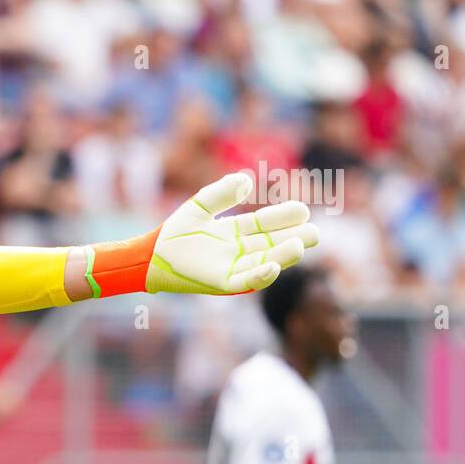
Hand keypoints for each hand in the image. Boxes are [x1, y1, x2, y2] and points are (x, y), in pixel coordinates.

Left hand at [146, 173, 318, 294]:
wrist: (150, 256)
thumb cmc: (172, 233)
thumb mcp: (199, 207)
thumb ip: (220, 192)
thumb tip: (246, 180)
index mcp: (233, 233)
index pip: (264, 225)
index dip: (283, 218)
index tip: (303, 211)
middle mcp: (236, 251)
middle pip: (271, 245)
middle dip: (293, 239)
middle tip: (314, 233)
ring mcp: (231, 268)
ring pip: (264, 262)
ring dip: (282, 256)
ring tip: (301, 245)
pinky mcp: (221, 283)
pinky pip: (245, 281)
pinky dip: (260, 275)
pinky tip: (274, 265)